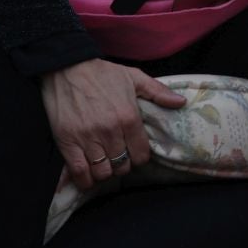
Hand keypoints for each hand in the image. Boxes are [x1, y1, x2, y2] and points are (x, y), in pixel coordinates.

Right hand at [39, 58, 185, 191]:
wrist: (66, 67)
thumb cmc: (101, 73)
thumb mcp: (134, 77)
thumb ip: (158, 92)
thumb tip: (181, 102)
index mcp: (129, 117)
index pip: (141, 155)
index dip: (139, 157)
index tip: (133, 151)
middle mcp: (110, 131)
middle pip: (122, 166)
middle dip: (122, 164)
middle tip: (117, 156)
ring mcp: (88, 139)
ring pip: (102, 172)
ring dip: (104, 172)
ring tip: (103, 163)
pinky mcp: (68, 143)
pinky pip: (80, 173)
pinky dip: (85, 179)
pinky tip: (88, 175)